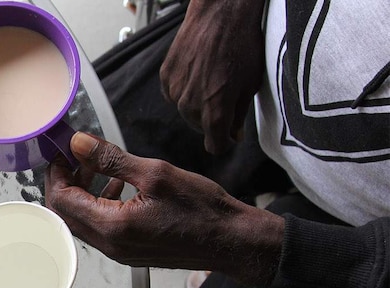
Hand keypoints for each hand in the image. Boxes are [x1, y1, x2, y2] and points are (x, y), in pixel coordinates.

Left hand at [45, 133, 283, 284]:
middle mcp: (109, 245)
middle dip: (66, 181)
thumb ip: (111, 159)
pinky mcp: (128, 252)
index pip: (62, 199)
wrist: (231, 242)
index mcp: (111, 226)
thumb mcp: (155, 173)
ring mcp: (118, 252)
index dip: (57, 172)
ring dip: (82, 192)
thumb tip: (79, 144)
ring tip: (96, 167)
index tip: (64, 150)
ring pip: (81, 221)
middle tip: (77, 156)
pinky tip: (117, 186)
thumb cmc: (201, 209)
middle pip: (66, 213)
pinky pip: (99, 228)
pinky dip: (98, 204)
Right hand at [160, 0, 265, 153]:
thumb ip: (239, 114)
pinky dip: (185, 89)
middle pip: (200, 128)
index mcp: (215, 111)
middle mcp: (190, 106)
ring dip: (197, 103)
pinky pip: (175, 94)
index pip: (215, 146)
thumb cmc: (241, 44)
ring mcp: (175, 91)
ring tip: (211, 79)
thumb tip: (233, 133)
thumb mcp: (250, 84)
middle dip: (212, 119)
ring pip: (186, 111)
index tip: (229, 134)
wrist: (220, 14)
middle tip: (224, 96)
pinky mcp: (166, 77)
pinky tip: (198, 72)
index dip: (224, 141)